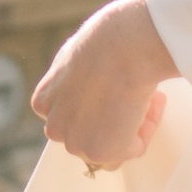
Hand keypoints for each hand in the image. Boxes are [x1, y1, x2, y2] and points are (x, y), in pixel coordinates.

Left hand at [31, 0, 177, 172]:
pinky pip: (132, 150)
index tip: (114, 94)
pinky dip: (145, 132)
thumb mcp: (75, 59)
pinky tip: (148, 104)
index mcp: (44, 102)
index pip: (70, 121)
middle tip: (134, 98)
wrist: (122, 44)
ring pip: (112, 148)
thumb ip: (75, 83)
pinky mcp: (100, 151)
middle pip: (89, 139)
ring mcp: (76, 142)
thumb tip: (92, 89)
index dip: (98, 109)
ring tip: (143, 98)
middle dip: (114, 123)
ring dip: (131, 128)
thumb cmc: (107, 40)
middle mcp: (54, 127)